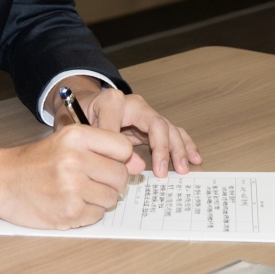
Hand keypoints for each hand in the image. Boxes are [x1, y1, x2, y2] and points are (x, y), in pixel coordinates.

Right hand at [0, 126, 136, 229]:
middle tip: (90, 179)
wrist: (2, 180)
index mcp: (76, 136)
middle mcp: (75, 159)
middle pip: (121, 174)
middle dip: (111, 180)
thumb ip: (104, 149)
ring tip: (77, 190)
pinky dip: (88, 211)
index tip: (108, 161)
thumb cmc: (35, 161)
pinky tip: (70, 202)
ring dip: (100, 197)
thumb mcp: (66, 142)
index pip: (123, 147)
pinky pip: (98, 214)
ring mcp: (72, 186)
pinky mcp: (70, 211)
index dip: (119, 157)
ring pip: (112, 196)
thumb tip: (139, 165)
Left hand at [48, 76, 202, 177]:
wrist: (83, 103)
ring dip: (178, 149)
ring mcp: (144, 112)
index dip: (133, 148)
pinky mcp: (151, 121)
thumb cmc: (79, 115)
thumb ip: (103, 144)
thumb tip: (135, 167)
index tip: (137, 169)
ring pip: (168, 127)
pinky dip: (184, 143)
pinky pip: (172, 130)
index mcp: (113, 102)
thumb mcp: (80, 126)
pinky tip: (195, 156)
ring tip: (185, 168)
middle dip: (164, 149)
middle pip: (157, 124)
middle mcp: (133, 104)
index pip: (130, 124)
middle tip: (166, 172)